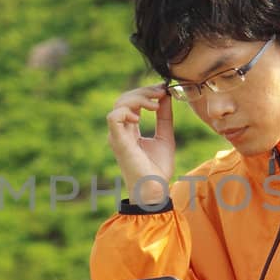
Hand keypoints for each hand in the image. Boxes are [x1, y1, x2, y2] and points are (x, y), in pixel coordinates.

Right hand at [105, 84, 175, 207]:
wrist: (154, 190)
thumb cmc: (158, 169)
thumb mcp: (165, 136)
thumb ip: (163, 116)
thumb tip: (165, 96)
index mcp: (129, 130)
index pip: (131, 102)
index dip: (146, 92)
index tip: (163, 90)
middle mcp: (120, 131)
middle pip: (124, 99)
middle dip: (143, 91)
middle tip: (161, 93)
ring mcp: (117, 136)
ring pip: (119, 104)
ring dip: (138, 99)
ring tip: (154, 106)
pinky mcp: (118, 142)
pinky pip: (113, 118)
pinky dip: (127, 112)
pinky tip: (140, 118)